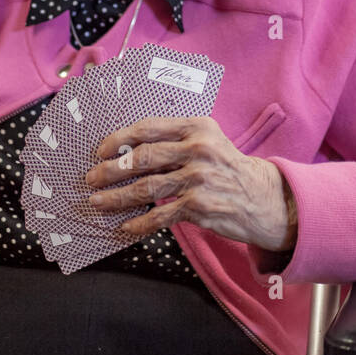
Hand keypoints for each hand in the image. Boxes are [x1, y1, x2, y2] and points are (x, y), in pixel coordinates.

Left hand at [85, 117, 296, 250]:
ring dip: (117, 197)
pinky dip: (139, 223)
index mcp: (197, 127)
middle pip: (143, 158)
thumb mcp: (208, 142)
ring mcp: (199, 178)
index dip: (120, 139)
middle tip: (92, 178)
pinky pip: (160, 215)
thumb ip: (175, 142)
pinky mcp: (200, 206)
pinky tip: (125, 227)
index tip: (101, 150)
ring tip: (98, 202)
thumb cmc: (227, 168)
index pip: (149, 128)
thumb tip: (128, 151)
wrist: (264, 198)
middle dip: (111, 170)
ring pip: (146, 188)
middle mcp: (198, 149)